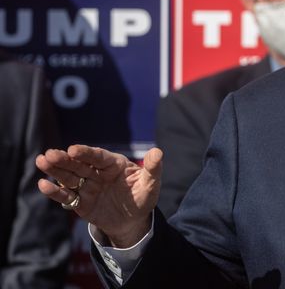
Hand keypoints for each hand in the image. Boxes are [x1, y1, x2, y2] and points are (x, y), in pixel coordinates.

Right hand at [36, 145, 162, 247]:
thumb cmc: (142, 197)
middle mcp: (97, 173)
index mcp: (114, 164)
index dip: (86, 153)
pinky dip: (55, 192)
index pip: (98, 157)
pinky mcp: (79, 202)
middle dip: (65, 159)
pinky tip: (43, 185)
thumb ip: (153, 169)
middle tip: (50, 154)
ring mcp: (87, 187)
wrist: (133, 221)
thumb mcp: (151, 184)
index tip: (74, 149)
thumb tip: (157, 152)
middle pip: (79, 164)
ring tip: (42, 161)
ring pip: (69, 177)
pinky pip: (66, 196)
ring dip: (55, 170)